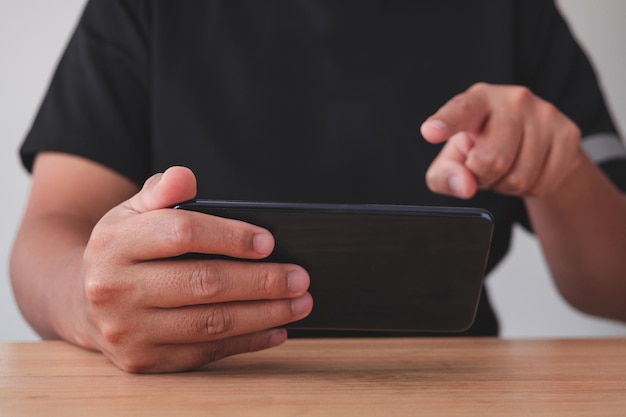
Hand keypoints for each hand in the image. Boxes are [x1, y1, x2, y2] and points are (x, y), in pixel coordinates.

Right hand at [81, 167, 311, 372]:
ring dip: (263, 314)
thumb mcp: (133, 212)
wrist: (84, 301)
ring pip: (210, 323)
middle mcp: (115, 288)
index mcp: (115, 242)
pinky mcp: (143, 360)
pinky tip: (276, 330)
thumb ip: (161, 191)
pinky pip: (205, 352)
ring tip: (299, 303)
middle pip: (203, 282)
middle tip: (300, 277)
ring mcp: (128, 330)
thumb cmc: (125, 250)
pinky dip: (247, 342)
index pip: (182, 233)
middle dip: (261, 281)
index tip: (269, 242)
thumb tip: (185, 177)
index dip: (230, 236)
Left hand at [420, 83, 581, 198]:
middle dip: (483, 176)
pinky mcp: (568, 134)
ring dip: (506, 185)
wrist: (532, 140)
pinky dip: (529, 189)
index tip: (430, 132)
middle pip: (491, 160)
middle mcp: (513, 100)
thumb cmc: (481, 145)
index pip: (461, 111)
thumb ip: (445, 174)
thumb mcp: (453, 159)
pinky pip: (543, 184)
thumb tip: (464, 186)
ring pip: (520, 177)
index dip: (445, 123)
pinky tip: (526, 170)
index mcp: (477, 100)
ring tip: (505, 168)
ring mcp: (545, 114)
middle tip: (483, 167)